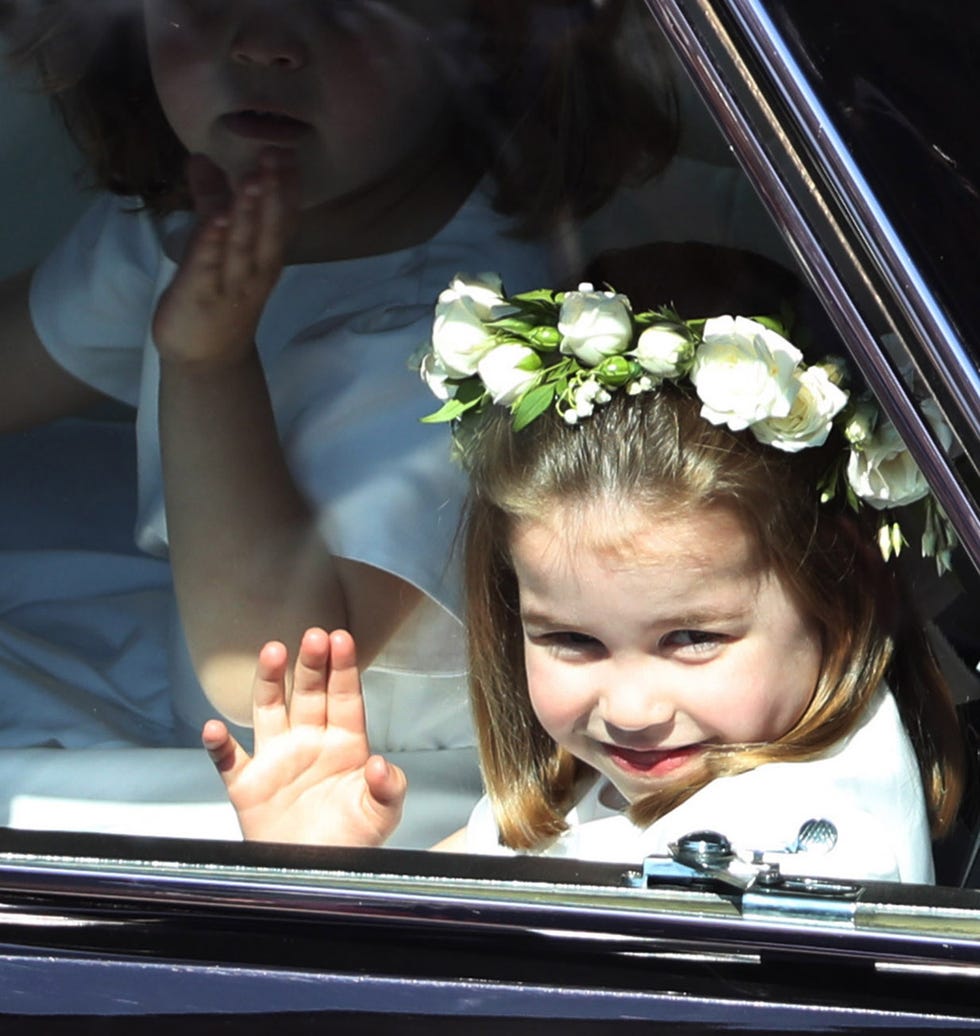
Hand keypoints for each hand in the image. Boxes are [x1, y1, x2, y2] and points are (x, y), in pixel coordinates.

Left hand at [152, 149, 299, 367]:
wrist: (207, 361)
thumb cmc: (215, 300)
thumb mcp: (217, 247)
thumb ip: (211, 203)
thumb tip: (203, 159)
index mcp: (263, 258)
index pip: (281, 219)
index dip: (287, 188)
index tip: (289, 151)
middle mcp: (254, 270)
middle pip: (268, 228)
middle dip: (273, 192)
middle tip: (276, 153)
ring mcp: (230, 284)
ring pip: (243, 245)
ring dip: (250, 214)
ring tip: (254, 181)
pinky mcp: (200, 294)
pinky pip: (210, 266)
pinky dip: (214, 243)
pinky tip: (218, 220)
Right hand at [202, 628, 405, 845]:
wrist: (315, 879)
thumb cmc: (351, 843)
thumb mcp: (382, 815)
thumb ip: (388, 787)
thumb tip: (380, 764)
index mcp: (344, 744)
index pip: (345, 696)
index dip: (343, 668)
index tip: (342, 639)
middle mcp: (309, 742)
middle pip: (309, 692)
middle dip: (311, 663)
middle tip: (313, 635)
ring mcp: (276, 759)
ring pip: (269, 709)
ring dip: (269, 681)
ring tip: (272, 651)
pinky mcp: (247, 785)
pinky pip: (228, 759)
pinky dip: (218, 745)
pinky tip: (213, 728)